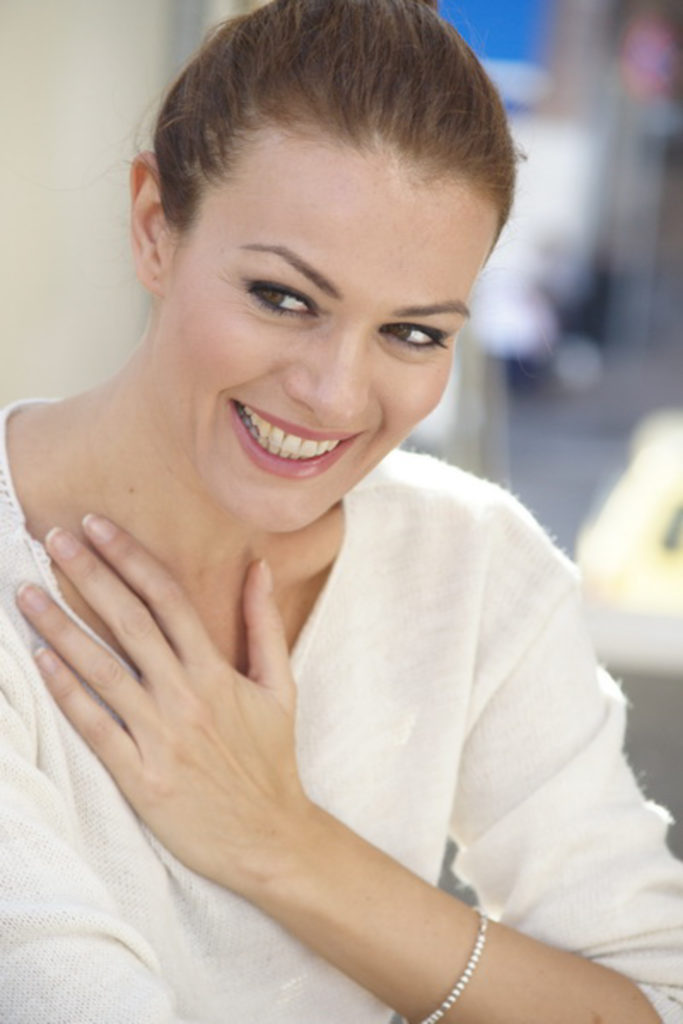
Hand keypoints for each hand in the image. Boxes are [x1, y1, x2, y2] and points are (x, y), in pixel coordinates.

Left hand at [16, 516, 310, 895]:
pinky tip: (40, 660)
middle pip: (129, 622)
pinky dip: (66, 691)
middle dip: (89, 575)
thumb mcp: (280, 687)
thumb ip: (264, 624)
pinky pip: (95, 726)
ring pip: (103, 669)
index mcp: (216, 671)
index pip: (167, 599)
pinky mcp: (140, 776)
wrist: (270, 838)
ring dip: (62, 626)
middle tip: (53, 538)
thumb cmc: (272, 760)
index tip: (97, 527)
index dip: (130, 558)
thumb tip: (259, 567)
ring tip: (27, 593)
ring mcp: (160, 736)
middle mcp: (185, 696)